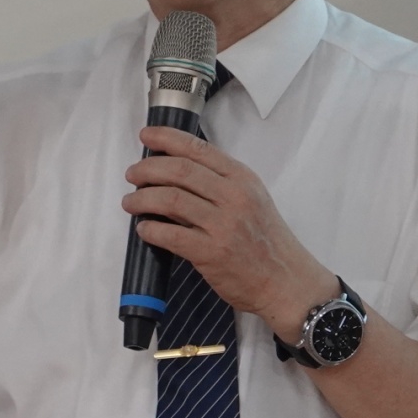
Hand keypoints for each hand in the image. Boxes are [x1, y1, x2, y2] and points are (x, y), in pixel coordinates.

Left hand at [124, 126, 337, 339]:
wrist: (286, 281)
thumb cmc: (267, 242)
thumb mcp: (251, 201)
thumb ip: (218, 186)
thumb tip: (172, 178)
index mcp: (242, 179)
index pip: (198, 148)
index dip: (167, 138)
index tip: (147, 135)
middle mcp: (234, 196)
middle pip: (179, 170)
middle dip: (147, 169)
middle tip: (132, 175)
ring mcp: (223, 225)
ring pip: (170, 199)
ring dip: (142, 198)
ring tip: (130, 202)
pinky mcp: (211, 253)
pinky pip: (170, 234)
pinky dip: (150, 229)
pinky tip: (144, 229)